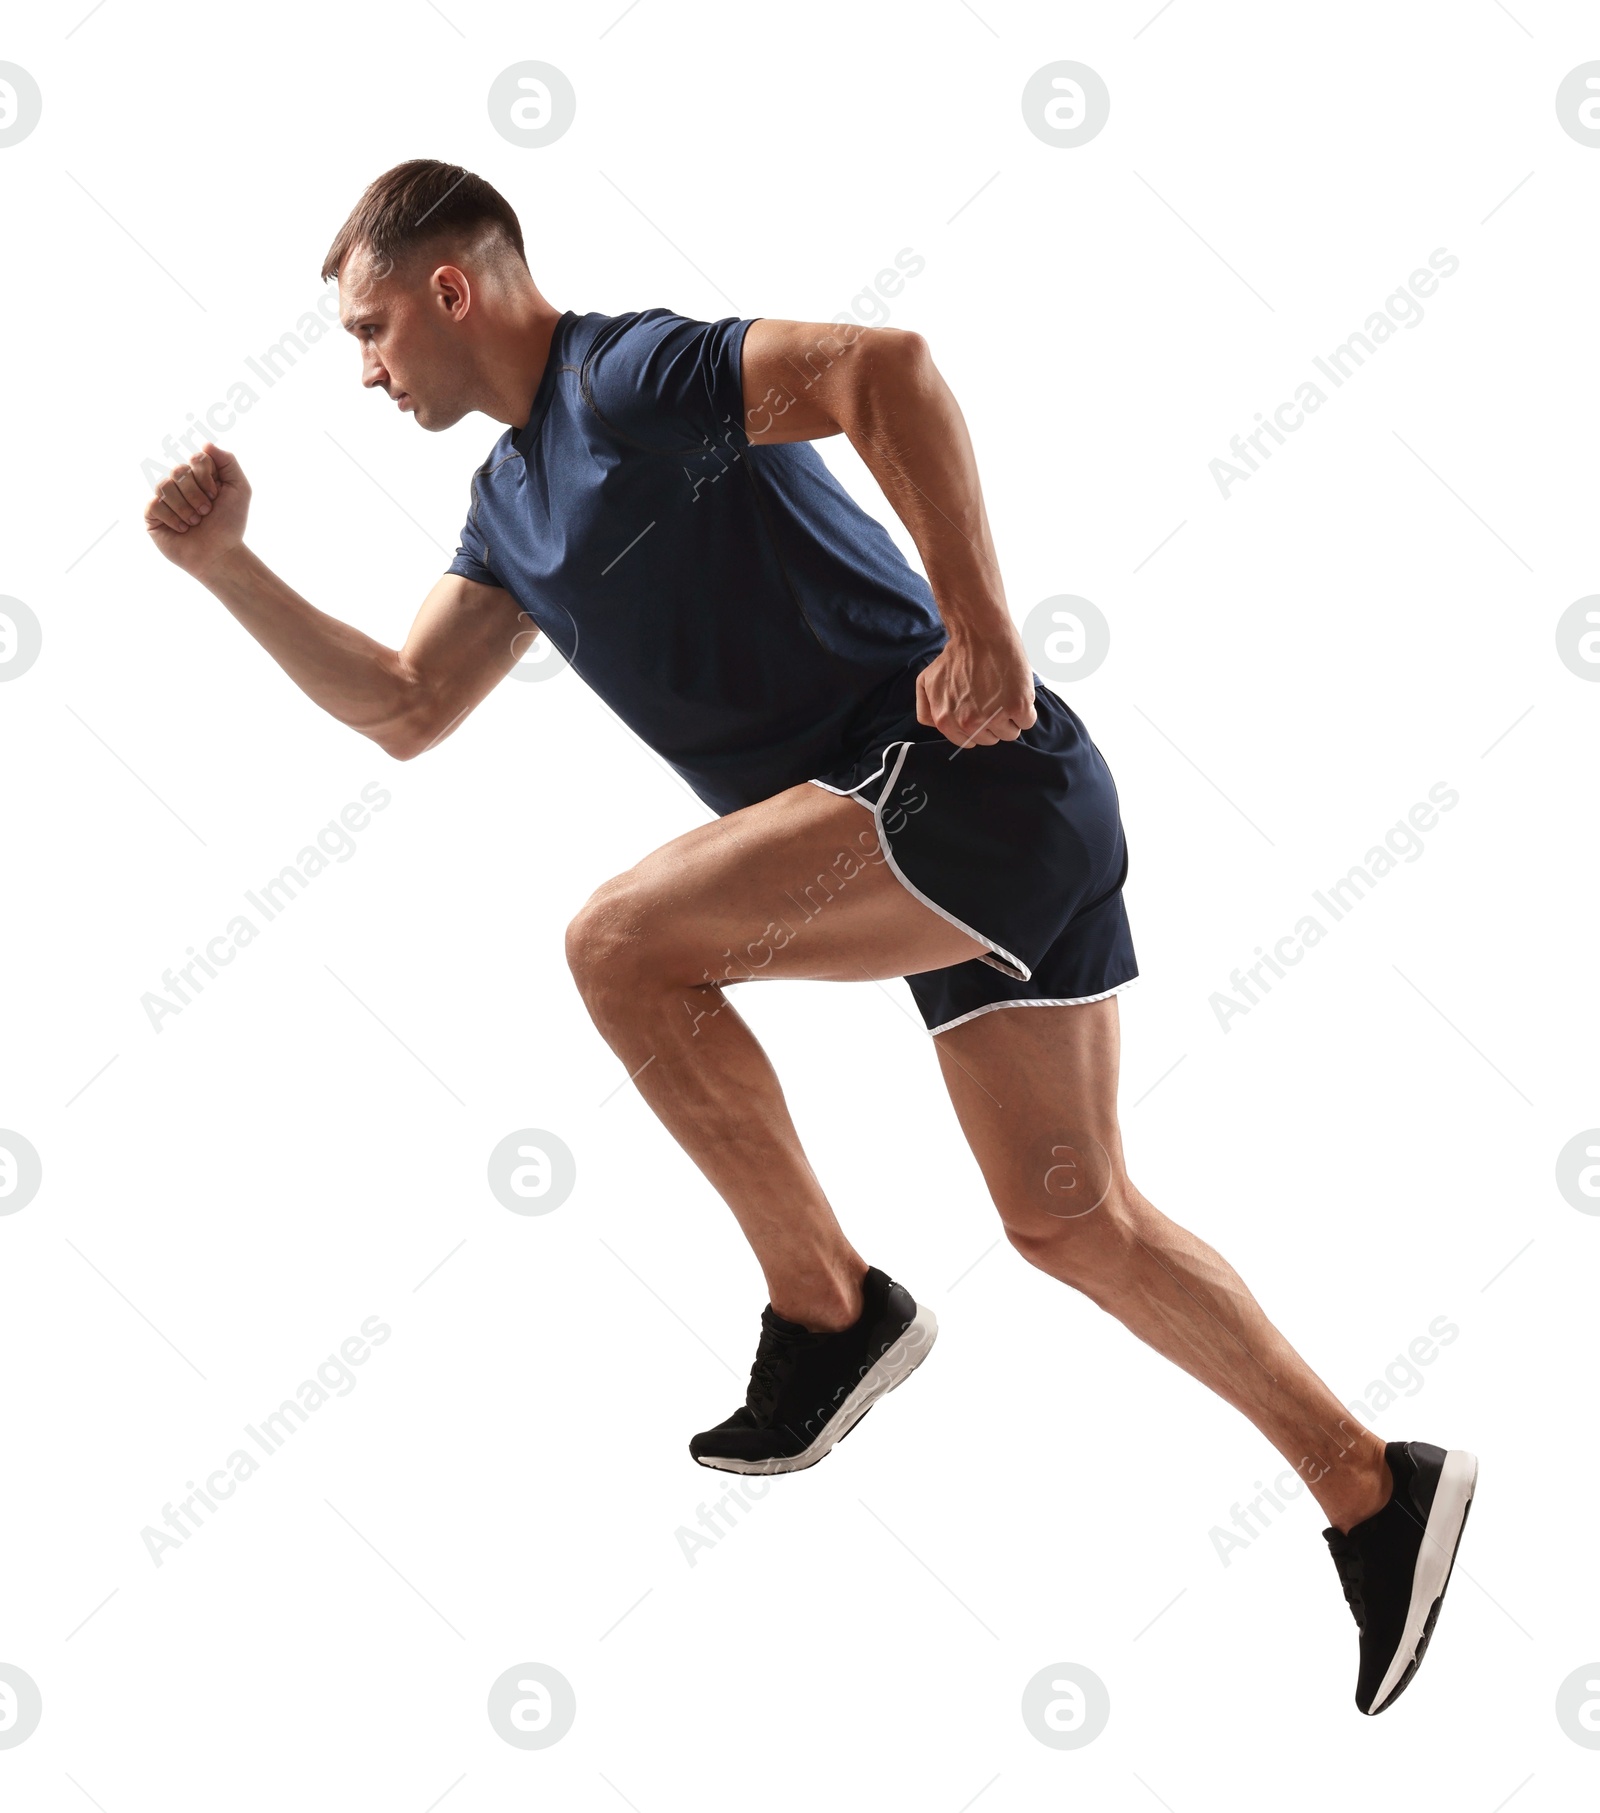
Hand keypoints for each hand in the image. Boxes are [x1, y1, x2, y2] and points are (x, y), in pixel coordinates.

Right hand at [144, 443, 250, 576]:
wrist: (219, 554)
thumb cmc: (230, 524)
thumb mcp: (239, 488)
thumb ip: (227, 461)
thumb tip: (205, 443)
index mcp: (198, 476)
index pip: (197, 459)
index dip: (207, 478)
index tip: (217, 496)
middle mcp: (180, 484)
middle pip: (178, 471)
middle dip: (196, 494)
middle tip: (207, 511)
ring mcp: (164, 498)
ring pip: (164, 486)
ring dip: (185, 508)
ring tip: (195, 522)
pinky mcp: (152, 515)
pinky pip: (154, 504)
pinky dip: (172, 518)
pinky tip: (182, 529)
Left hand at [915, 624, 1036, 747]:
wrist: (980, 633)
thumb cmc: (956, 655)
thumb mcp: (926, 682)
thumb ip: (926, 709)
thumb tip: (936, 725)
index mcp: (945, 721)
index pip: (969, 742)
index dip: (978, 726)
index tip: (981, 709)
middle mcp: (968, 723)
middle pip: (991, 739)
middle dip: (994, 722)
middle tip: (993, 697)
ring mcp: (994, 716)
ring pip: (1010, 733)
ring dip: (1011, 716)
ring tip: (1004, 692)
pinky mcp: (1017, 707)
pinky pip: (1027, 721)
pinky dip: (1026, 708)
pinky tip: (1016, 689)